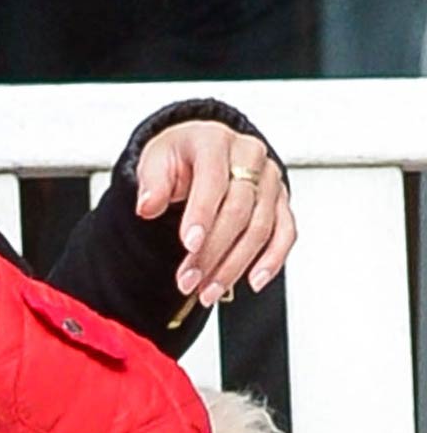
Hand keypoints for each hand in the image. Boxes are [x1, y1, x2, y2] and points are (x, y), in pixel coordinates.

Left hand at [135, 119, 295, 307]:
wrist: (201, 150)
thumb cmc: (180, 157)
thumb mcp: (154, 161)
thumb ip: (151, 183)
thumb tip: (147, 206)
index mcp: (215, 141)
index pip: (213, 179)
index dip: (202, 214)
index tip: (189, 244)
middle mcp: (249, 156)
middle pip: (238, 209)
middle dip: (212, 251)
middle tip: (188, 281)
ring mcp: (269, 179)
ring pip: (260, 227)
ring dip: (234, 265)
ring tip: (208, 291)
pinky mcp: (280, 201)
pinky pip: (284, 232)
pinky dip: (272, 260)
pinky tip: (254, 281)